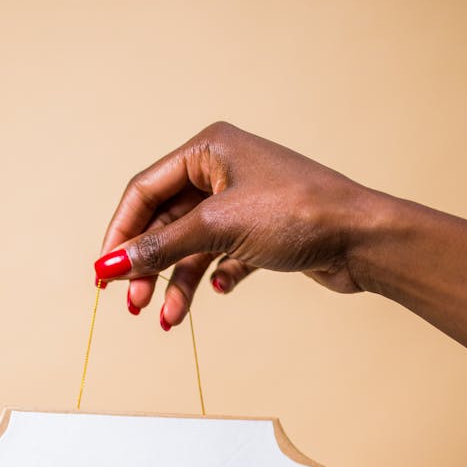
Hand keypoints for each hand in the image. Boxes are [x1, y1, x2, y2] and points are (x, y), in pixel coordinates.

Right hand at [95, 121, 378, 327]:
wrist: (363, 239)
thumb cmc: (298, 214)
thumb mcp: (218, 228)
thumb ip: (160, 247)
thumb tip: (113, 265)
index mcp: (209, 148)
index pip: (144, 190)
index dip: (120, 233)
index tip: (103, 275)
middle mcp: (224, 170)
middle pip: (166, 222)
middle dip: (148, 265)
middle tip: (133, 304)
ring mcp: (243, 203)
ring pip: (193, 246)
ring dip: (178, 282)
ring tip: (171, 318)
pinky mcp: (261, 233)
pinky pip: (222, 256)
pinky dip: (215, 277)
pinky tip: (222, 290)